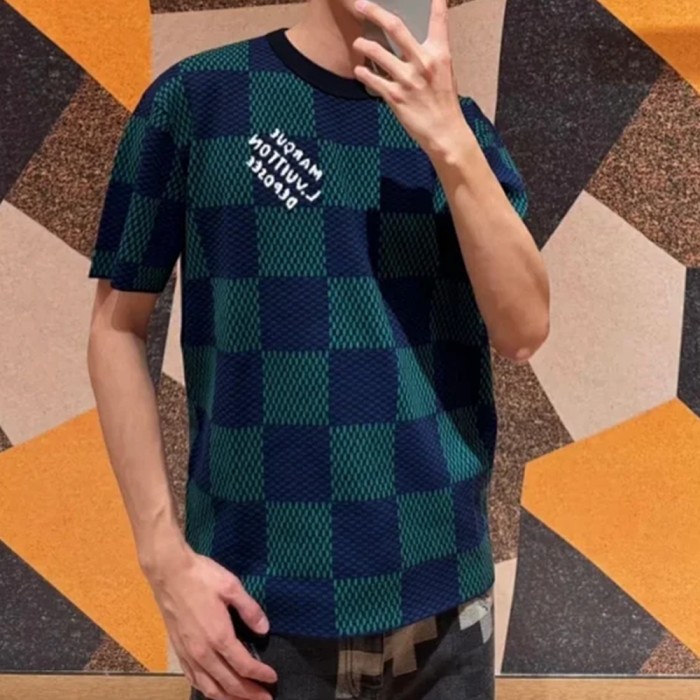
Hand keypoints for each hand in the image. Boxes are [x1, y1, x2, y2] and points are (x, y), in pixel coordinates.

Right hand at [147, 547, 277, 699]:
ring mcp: (189, 653)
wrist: (169, 573)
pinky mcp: (178, 651)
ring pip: (209, 687)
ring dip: (229, 698)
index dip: (260, 675)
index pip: (244, 666)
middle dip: (249, 694)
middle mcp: (203, 652)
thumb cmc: (202, 577)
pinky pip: (193, 679)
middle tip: (265, 699)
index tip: (273, 678)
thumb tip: (264, 629)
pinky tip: (214, 690)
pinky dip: (207, 690)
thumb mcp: (232, 587)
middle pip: (228, 683)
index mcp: (219, 636)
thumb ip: (250, 610)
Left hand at [351, 0, 466, 156]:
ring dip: (364, 45)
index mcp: (440, 55)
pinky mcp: (395, 97)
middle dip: (375, 13)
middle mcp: (423, 63)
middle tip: (360, 5)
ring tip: (358, 43)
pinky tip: (359, 71)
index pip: (438, 21)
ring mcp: (408, 80)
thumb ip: (430, 57)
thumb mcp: (445, 74)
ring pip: (378, 53)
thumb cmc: (444, 104)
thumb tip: (412, 45)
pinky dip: (364, 73)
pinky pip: (373, 80)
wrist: (444, 132)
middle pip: (395, 28)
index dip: (435, 3)